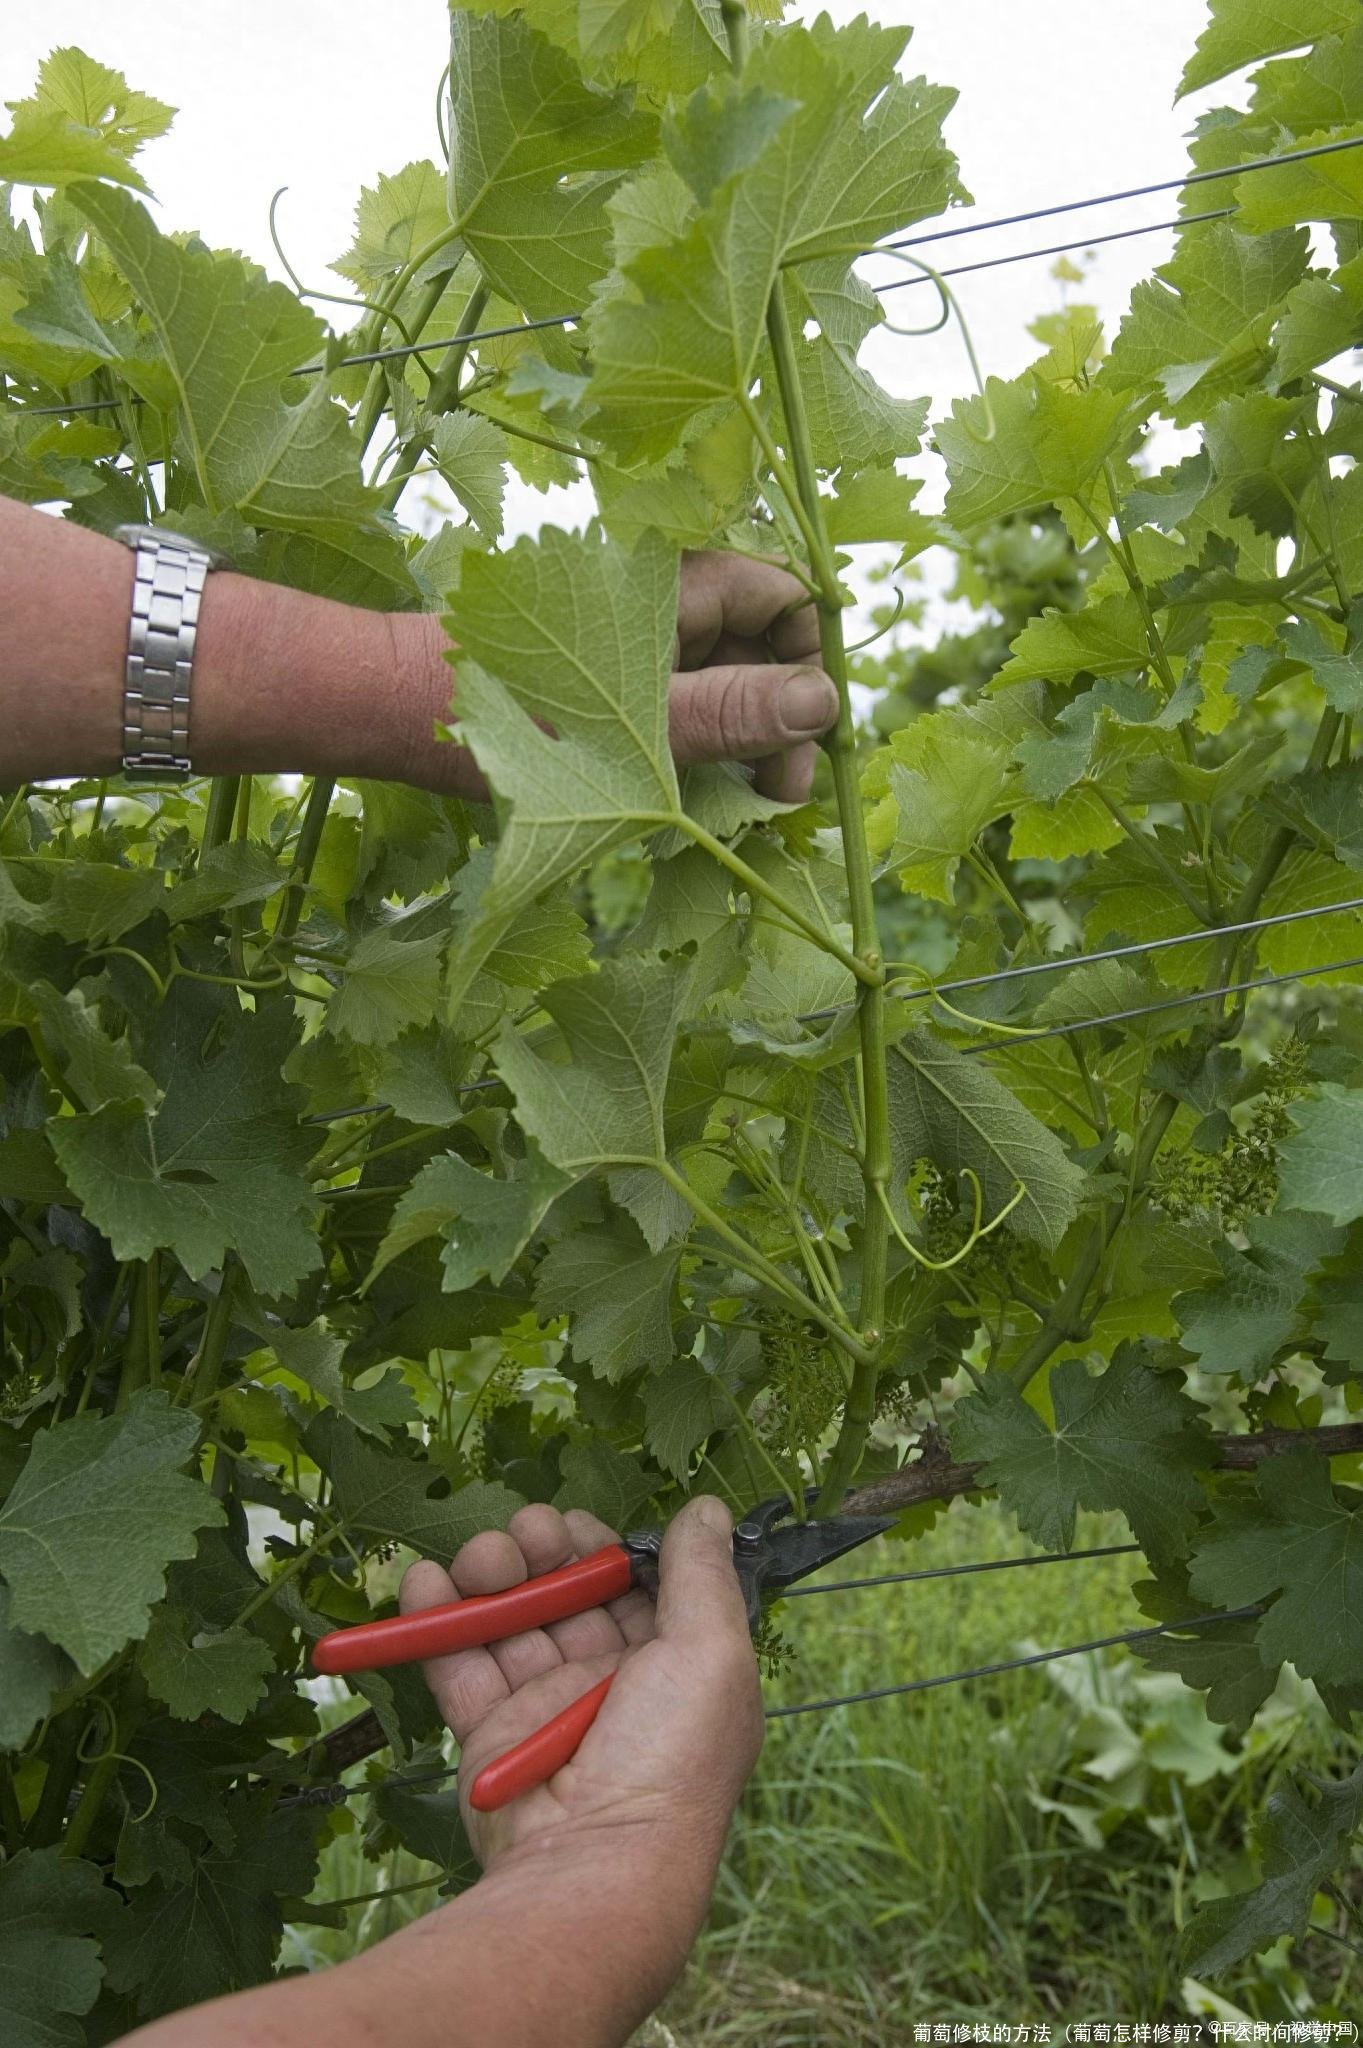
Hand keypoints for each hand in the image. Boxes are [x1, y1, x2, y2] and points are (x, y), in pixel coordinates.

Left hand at [381, 550, 836, 800]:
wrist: (394, 711)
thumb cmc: (509, 713)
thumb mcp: (640, 728)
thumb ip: (735, 713)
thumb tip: (824, 703)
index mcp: (674, 579)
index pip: (787, 594)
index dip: (813, 662)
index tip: (816, 740)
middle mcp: (660, 597)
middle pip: (762, 644)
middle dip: (783, 720)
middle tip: (777, 802)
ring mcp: (634, 638)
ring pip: (724, 681)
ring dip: (743, 745)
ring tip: (742, 814)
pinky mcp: (608, 679)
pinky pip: (679, 704)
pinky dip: (698, 749)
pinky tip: (698, 804)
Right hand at [398, 1496, 763, 1877]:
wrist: (590, 1869)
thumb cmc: (668, 1758)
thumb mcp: (712, 1655)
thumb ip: (703, 1574)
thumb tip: (709, 1508)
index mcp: (670, 1669)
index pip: (633, 1589)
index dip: (603, 1549)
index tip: (577, 1523)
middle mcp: (608, 1687)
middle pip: (568, 1597)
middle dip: (541, 1554)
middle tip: (525, 1532)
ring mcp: (545, 1710)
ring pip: (511, 1623)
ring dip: (489, 1577)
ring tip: (478, 1557)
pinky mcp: (489, 1735)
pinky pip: (458, 1666)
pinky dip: (435, 1622)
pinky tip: (422, 1580)